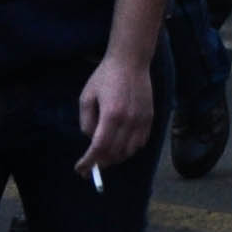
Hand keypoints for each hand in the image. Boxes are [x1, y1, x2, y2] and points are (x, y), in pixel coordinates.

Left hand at [76, 47, 155, 181]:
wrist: (131, 62)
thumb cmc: (105, 77)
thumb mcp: (86, 98)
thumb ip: (87, 122)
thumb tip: (92, 139)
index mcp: (111, 115)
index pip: (99, 148)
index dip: (89, 162)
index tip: (81, 170)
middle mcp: (129, 121)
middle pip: (115, 153)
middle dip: (101, 163)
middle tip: (91, 165)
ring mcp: (142, 120)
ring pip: (130, 151)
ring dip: (116, 158)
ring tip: (105, 157)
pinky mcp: (150, 118)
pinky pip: (141, 142)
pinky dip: (130, 149)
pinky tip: (121, 146)